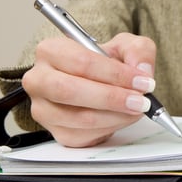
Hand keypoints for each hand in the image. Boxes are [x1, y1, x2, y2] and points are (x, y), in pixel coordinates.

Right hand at [22, 33, 156, 146]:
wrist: (100, 84)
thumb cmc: (105, 63)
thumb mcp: (125, 46)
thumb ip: (137, 50)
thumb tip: (142, 69)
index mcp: (51, 50)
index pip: (81, 62)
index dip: (115, 73)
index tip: (142, 81)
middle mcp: (39, 80)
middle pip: (70, 91)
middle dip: (111, 98)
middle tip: (140, 100)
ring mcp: (44, 109)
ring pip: (80, 118)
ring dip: (115, 115)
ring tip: (137, 109)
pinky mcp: (57, 133)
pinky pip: (84, 135)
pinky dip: (111, 128)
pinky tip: (123, 117)